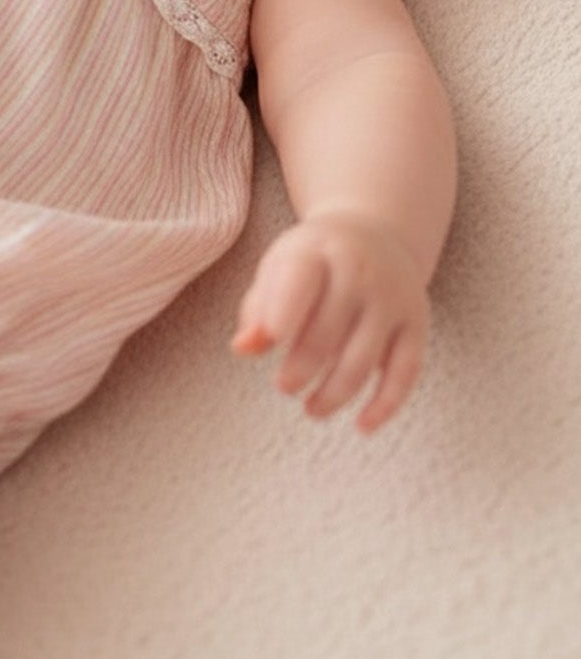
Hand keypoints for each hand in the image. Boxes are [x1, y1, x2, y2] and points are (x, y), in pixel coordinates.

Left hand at [231, 210, 429, 432]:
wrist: (377, 232)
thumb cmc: (312, 261)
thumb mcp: (280, 268)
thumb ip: (258, 308)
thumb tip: (243, 349)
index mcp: (315, 250)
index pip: (301, 277)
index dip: (286, 308)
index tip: (273, 338)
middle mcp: (359, 271)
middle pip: (328, 330)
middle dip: (303, 366)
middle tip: (283, 386)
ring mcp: (392, 298)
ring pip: (364, 357)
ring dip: (336, 392)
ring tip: (311, 409)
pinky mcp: (416, 323)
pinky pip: (405, 371)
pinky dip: (386, 403)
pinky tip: (362, 426)